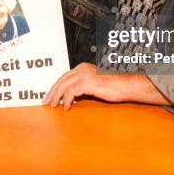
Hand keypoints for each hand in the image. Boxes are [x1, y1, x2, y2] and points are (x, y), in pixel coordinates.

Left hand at [43, 63, 170, 110]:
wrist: (127, 85)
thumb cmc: (114, 86)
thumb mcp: (95, 86)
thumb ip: (83, 88)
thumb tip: (71, 98)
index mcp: (83, 68)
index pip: (64, 77)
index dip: (56, 87)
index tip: (50, 96)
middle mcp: (82, 69)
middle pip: (61, 80)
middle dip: (52, 92)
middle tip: (46, 102)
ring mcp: (84, 74)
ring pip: (64, 85)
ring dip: (57, 96)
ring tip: (53, 105)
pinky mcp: (88, 82)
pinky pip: (71, 92)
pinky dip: (67, 100)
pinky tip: (67, 107)